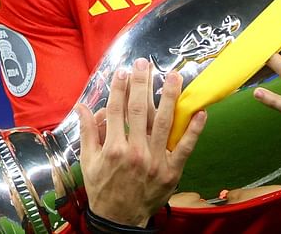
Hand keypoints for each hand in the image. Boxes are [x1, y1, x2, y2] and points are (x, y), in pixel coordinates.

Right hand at [75, 59, 206, 226]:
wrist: (119, 219)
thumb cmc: (102, 189)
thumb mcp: (88, 162)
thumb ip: (87, 133)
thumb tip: (81, 107)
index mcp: (113, 148)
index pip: (116, 109)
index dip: (120, 88)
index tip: (123, 71)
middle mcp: (135, 152)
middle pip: (139, 110)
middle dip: (141, 83)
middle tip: (145, 63)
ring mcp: (155, 161)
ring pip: (164, 122)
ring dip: (169, 97)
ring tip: (174, 76)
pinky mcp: (171, 171)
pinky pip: (185, 147)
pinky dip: (193, 130)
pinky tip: (199, 112)